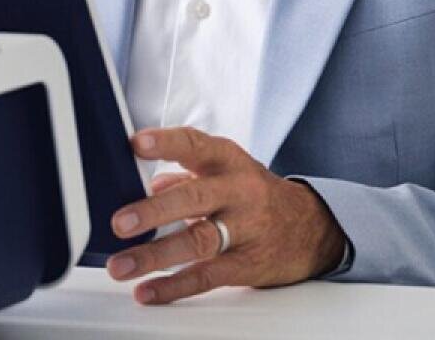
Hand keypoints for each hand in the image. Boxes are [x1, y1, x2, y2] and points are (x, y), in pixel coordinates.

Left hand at [105, 126, 346, 304]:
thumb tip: (146, 183)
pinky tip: (148, 290)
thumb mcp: (226, 171)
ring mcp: (245, 229)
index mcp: (228, 162)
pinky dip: (174, 286)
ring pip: (198, 241)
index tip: (136, 144)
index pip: (195, 145)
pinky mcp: (248, 264)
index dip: (166, 144)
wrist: (313, 228)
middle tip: (120, 222)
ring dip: (155, 256)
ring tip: (122, 265)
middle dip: (155, 210)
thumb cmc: (256, 194)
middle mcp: (238, 192)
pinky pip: (208, 276)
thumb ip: (184, 173)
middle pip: (195, 198)